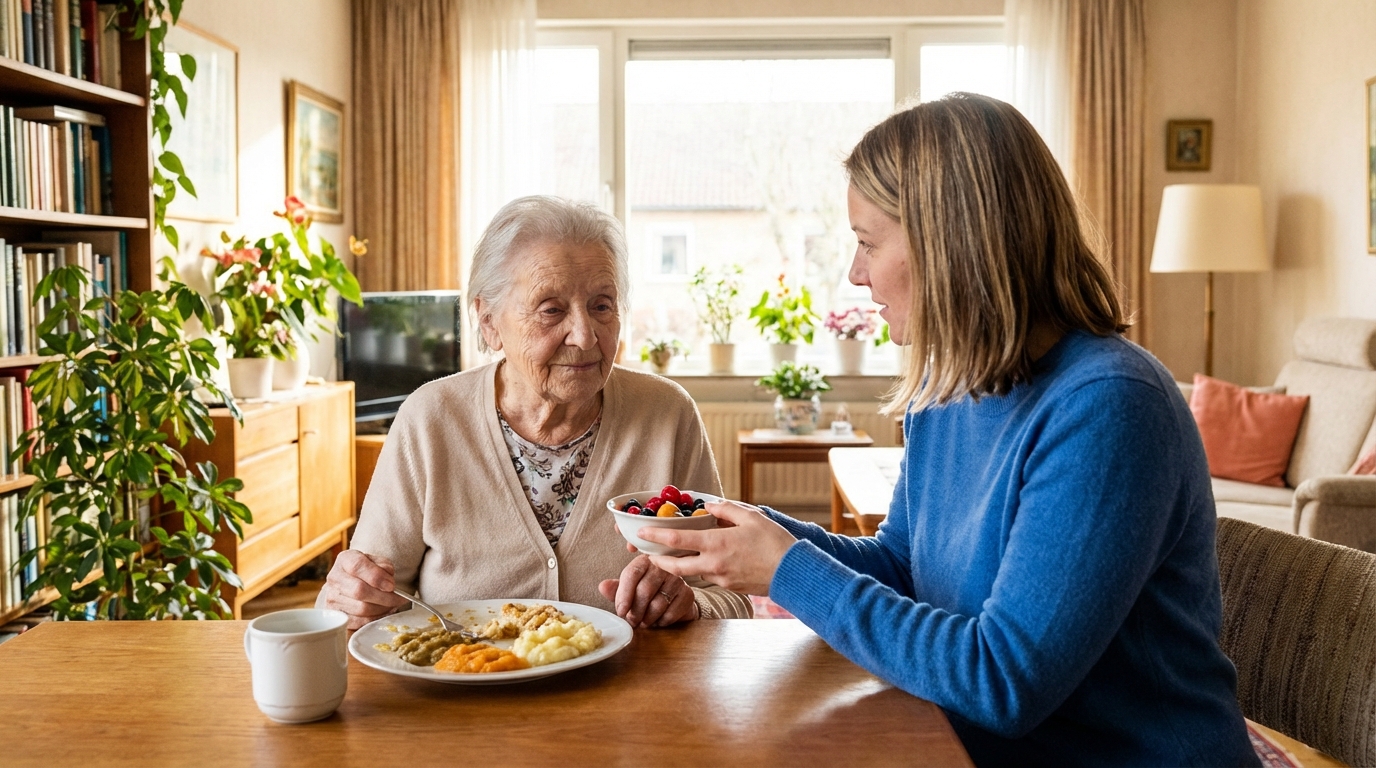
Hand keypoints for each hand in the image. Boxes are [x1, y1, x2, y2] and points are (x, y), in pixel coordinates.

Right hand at [321, 550, 408, 629]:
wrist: (353, 582)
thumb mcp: (379, 562)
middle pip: (359, 591)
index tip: (392, 585)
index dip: (376, 577)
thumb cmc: (369, 571)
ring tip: (393, 605)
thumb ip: (385, 568)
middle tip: (399, 599)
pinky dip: (375, 618)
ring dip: (382, 609)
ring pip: (361, 608)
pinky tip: (384, 613)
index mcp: (345, 560)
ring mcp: (332, 598)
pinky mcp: (336, 615)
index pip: (357, 566)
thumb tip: (388, 584)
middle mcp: (334, 578)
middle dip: (384, 597)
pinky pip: (358, 622)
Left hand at [597, 555, 698, 627]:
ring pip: (658, 604)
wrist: (675, 598)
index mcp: (645, 561)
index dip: (623, 595)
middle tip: (632, 621)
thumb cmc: (648, 591)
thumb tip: (602, 586)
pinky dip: (661, 622)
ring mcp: (677, 579)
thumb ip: (616, 589)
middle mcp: (663, 566)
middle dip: (635, 611)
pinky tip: (658, 620)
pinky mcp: (688, 594)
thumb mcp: (629, 589)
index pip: (632, 574)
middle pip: (645, 591)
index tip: (620, 611)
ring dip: (647, 619)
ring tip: (643, 622)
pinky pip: (671, 613)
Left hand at [639, 500, 795, 595]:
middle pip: (675, 567)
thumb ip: (726, 509)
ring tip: (673, 556)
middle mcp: (713, 564)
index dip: (655, 536)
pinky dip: (700, 569)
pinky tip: (705, 561)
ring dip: (679, 566)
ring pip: (691, 573)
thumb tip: (708, 507)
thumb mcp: (751, 517)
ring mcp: (721, 578)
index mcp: (716, 544)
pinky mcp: (730, 587)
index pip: (676, 540)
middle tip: (649, 555)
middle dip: (659, 561)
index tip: (641, 533)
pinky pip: (709, 577)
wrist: (792, 573)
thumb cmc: (774, 541)